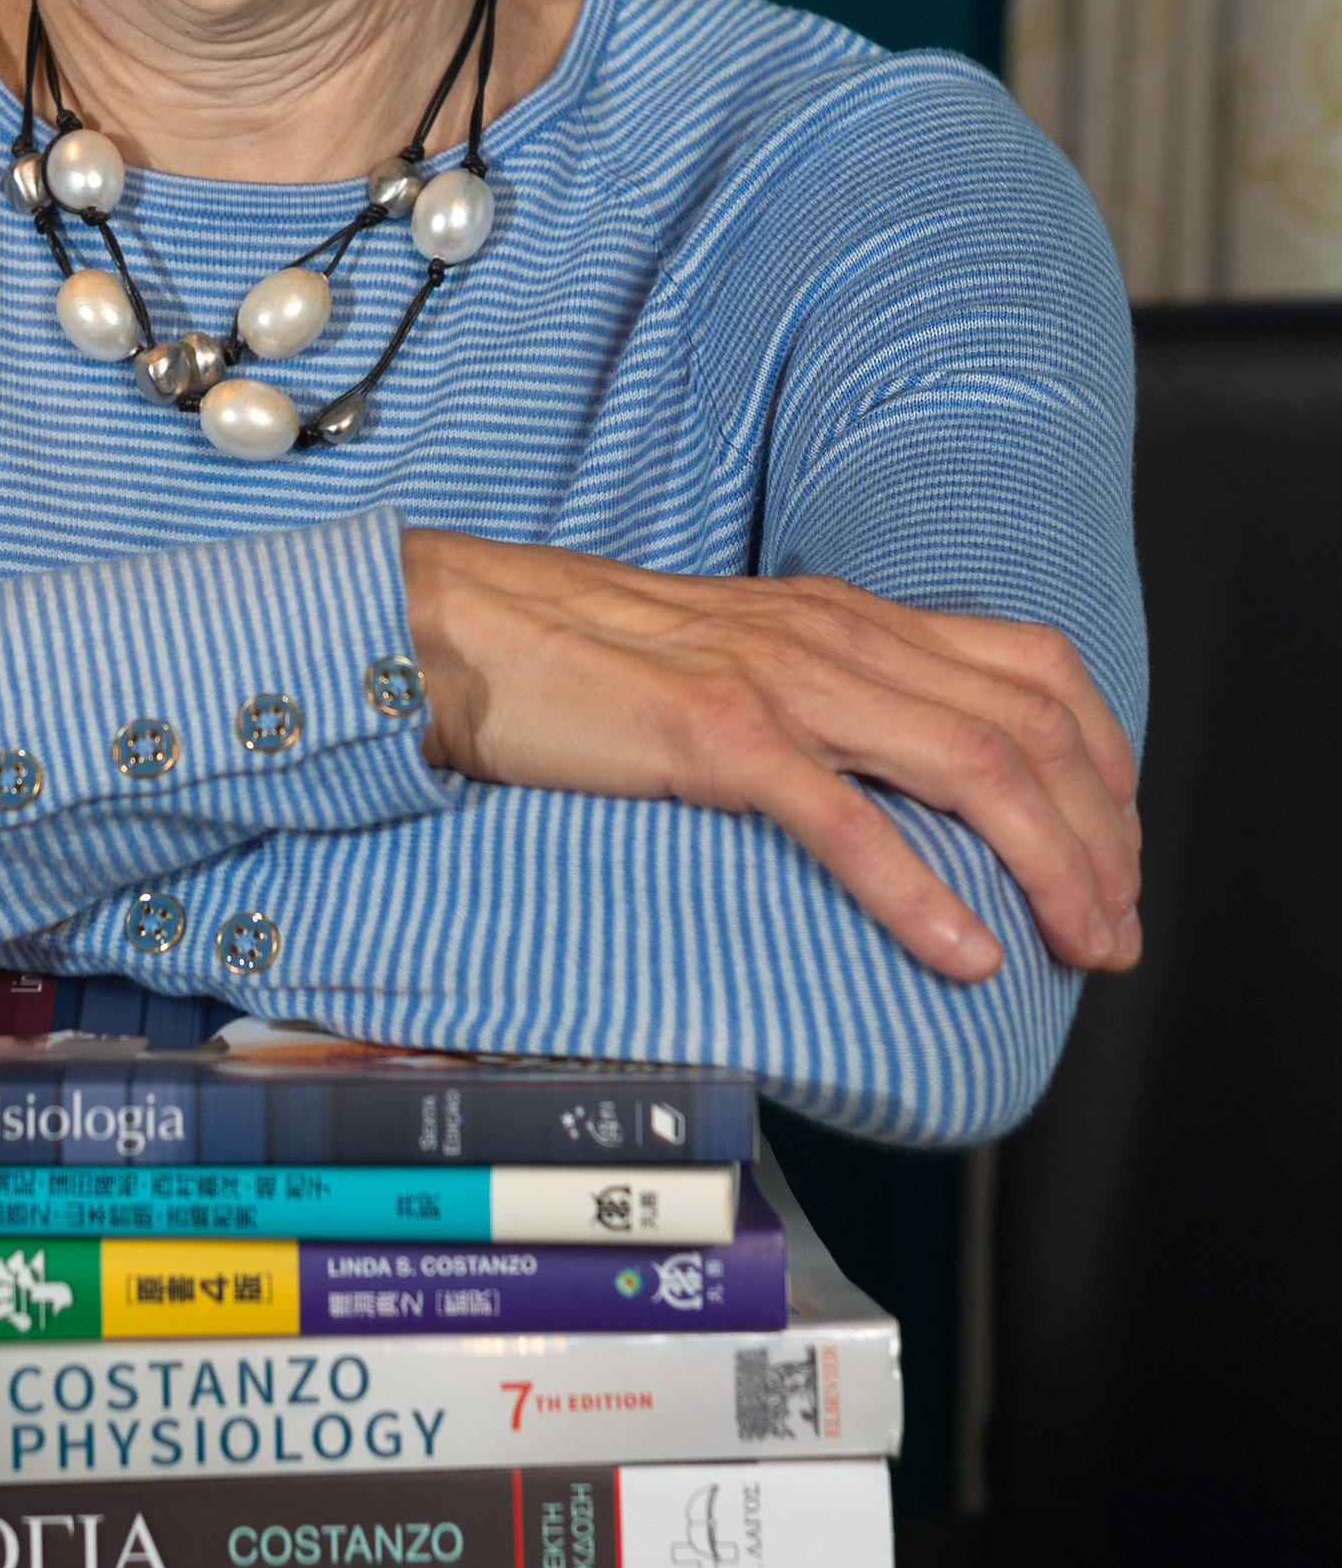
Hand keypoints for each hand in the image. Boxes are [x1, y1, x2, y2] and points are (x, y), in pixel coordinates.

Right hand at [400, 530, 1139, 983]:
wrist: (451, 631)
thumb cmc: (578, 662)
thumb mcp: (729, 663)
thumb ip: (814, 703)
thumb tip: (891, 787)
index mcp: (841, 615)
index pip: (1032, 668)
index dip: (1104, 762)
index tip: (1116, 852)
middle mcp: (830, 633)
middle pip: (1028, 724)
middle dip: (1099, 836)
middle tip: (1114, 929)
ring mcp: (774, 679)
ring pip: (969, 764)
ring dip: (1048, 864)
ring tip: (1076, 945)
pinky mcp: (711, 736)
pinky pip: (845, 817)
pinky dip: (923, 891)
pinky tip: (965, 953)